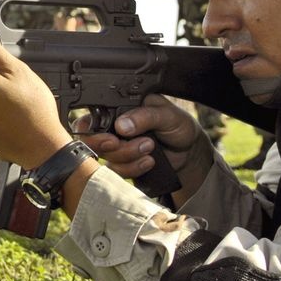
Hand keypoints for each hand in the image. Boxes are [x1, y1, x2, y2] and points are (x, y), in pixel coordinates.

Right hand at [75, 94, 213, 198]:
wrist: (188, 152)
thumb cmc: (177, 125)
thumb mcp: (166, 114)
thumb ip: (145, 116)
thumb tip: (122, 125)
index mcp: (118, 108)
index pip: (92, 118)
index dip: (94, 131)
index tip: (113, 139)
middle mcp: (112, 127)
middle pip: (94, 141)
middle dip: (115, 147)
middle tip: (139, 143)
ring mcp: (116, 147)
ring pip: (106, 158)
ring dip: (129, 157)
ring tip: (150, 148)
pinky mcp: (122, 164)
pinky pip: (116, 172)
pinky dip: (133, 169)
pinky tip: (149, 162)